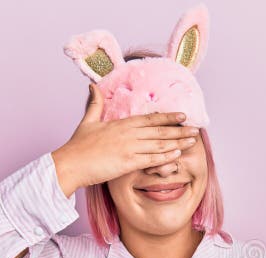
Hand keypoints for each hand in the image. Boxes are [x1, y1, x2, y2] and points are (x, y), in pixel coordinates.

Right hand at [51, 83, 199, 196]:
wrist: (70, 164)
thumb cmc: (77, 146)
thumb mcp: (87, 121)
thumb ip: (94, 104)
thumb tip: (92, 86)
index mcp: (121, 124)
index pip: (150, 118)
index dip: (167, 117)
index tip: (182, 115)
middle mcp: (128, 134)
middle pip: (159, 130)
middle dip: (179, 129)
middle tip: (196, 128)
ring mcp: (129, 148)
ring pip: (159, 144)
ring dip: (178, 142)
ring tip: (192, 140)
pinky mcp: (128, 163)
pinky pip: (151, 159)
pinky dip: (166, 156)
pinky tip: (177, 154)